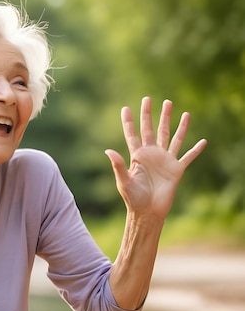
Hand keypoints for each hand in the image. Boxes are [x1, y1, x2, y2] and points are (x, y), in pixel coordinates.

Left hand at [105, 97, 206, 218]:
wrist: (148, 212)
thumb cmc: (133, 198)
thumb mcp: (123, 180)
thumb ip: (117, 165)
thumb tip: (108, 150)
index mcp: (137, 156)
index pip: (132, 134)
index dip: (129, 121)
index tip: (126, 108)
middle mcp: (151, 154)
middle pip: (152, 130)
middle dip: (151, 114)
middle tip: (150, 99)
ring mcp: (165, 160)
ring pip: (171, 137)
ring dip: (176, 124)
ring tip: (180, 110)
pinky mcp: (177, 169)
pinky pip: (188, 157)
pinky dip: (196, 149)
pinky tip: (203, 141)